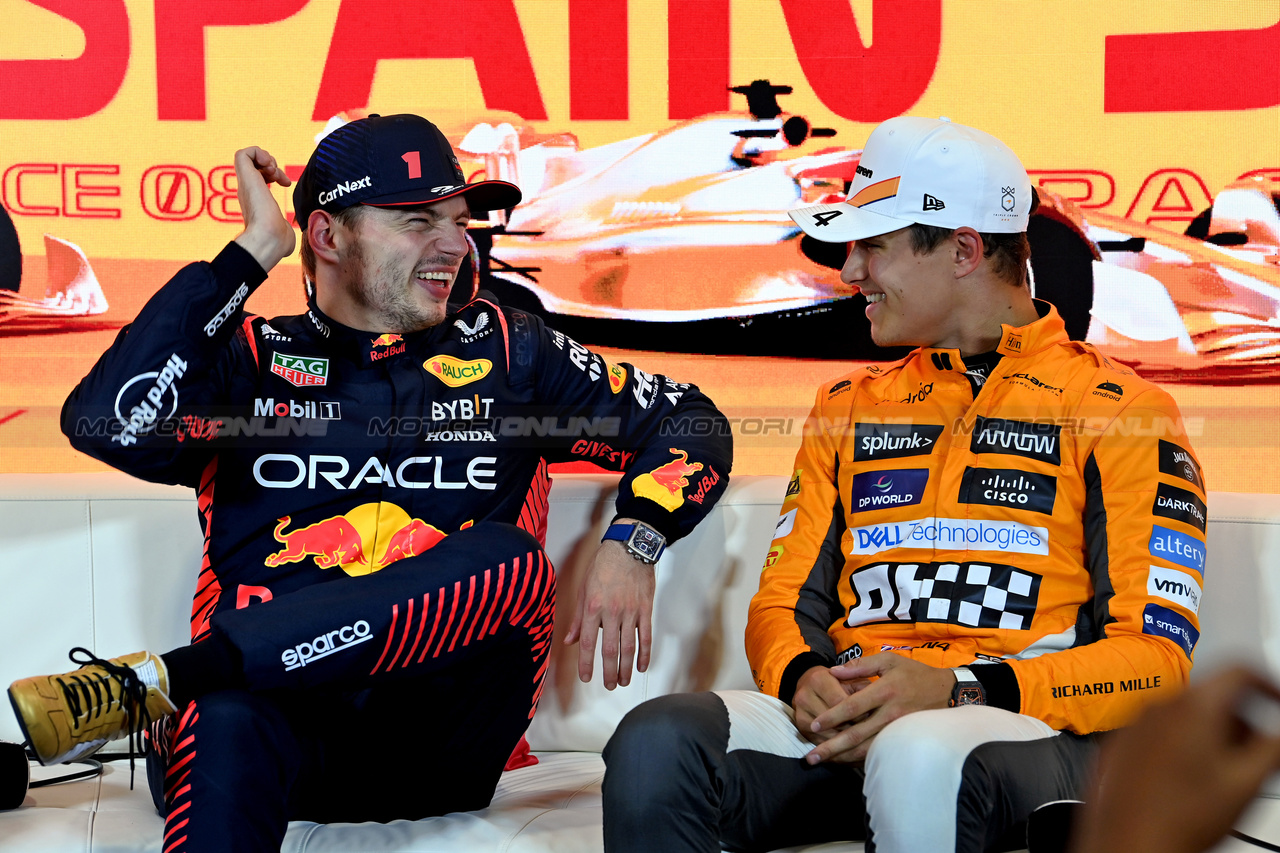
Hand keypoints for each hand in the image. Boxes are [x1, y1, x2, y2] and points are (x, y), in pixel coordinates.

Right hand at [232, 146, 295, 271]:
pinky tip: (269, 165)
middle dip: (270, 163)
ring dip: (264, 156)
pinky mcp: (245, 177)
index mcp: (256, 201)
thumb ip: (283, 225)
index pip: (260, 177)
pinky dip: (258, 152)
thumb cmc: (278, 241)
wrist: (270, 240)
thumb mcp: (284, 229)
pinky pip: (243, 153)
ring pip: (246, 156)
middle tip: (279, 176)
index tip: (286, 183)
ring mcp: (245, 183)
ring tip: (273, 170)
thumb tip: (286, 231)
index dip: (275, 174)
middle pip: (253, 164)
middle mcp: (248, 191)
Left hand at [563, 522, 654, 689]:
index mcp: (593, 607)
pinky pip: (646, 636)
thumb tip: (569, 640)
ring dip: (626, 668)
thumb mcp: (584, 588)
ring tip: (624, 681)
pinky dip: (645, 653)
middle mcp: (612, 612)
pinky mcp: (645, 609)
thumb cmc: (603, 566)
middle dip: (609, 672)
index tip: (586, 678)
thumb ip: (578, 617)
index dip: (586, 663)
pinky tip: (642, 666)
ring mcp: (630, 612)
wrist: (629, 548)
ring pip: (629, 647)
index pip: (588, 642)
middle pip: (610, 650)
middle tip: (610, 686)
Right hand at [792, 665, 869, 745]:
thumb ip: (862, 687)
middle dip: (853, 731)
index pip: (840, 702)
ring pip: (826, 735)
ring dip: (845, 744)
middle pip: (832, 721)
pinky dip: (836, 751)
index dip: (858, 714)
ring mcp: (799, 713)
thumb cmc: (838, 682)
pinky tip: (851, 753)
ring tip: (864, 748)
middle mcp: (804, 696)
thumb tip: (875, 707)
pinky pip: (819, 743)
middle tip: (871, 738)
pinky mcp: (799, 727)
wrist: (811, 683)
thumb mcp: (850, 678)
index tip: (873, 721)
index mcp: (818, 679)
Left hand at [804, 653, 954, 763]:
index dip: (832, 717)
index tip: (815, 726)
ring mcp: (897, 729)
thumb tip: (833, 671)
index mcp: (884, 691)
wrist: (947, 692)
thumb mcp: (889, 661)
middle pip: (856, 734)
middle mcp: (890, 713)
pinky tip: (845, 762)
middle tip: (811, 757)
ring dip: (843, 757)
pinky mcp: (902, 738)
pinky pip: (878, 751)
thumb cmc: (914, 673)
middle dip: (832, 746)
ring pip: (866, 748)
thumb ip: (860, 666)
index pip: (852, 706)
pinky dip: (860, 758)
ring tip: (823, 762)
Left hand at [1071, 666, 1279, 852]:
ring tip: (1220, 776)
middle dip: (1239, 723)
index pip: (1239, 672)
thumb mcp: (1245, 782)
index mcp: (1190, 705)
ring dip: (1210, 736)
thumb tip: (1279, 732)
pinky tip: (1186, 782)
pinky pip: (1157, 734)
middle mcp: (1156, 706)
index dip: (1268, 686)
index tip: (1277, 704)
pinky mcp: (1118, 746)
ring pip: (1183, 716)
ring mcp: (1133, 725)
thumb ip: (1272, 747)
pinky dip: (1179, 747)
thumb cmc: (1179, 818)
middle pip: (1210, 697)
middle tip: (1253, 756)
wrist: (1128, 844)